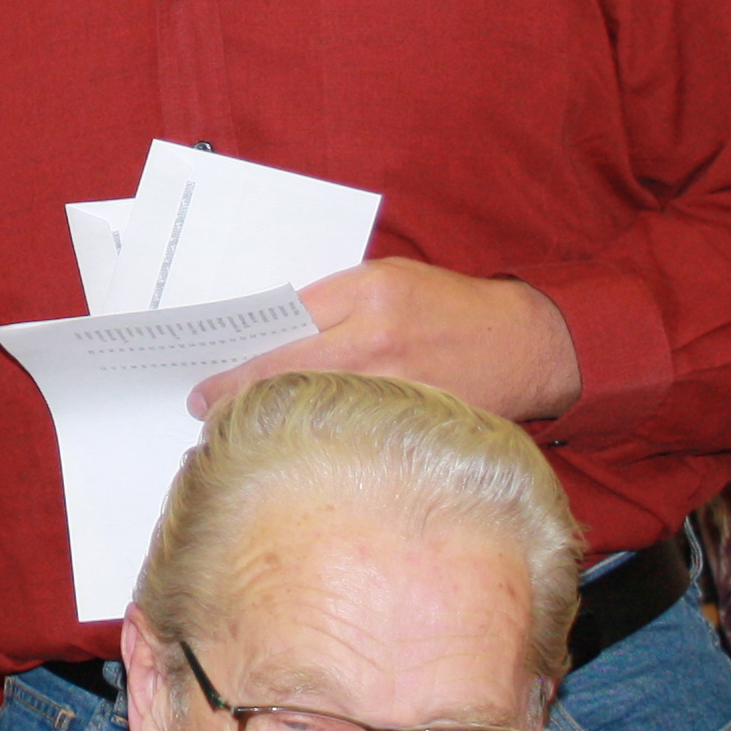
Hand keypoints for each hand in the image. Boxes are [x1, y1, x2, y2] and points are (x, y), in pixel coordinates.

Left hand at [185, 258, 582, 424]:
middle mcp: (378, 340)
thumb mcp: (387, 280)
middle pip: (290, 374)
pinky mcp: (413, 423)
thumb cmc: (448, 306)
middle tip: (206, 412)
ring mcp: (396, 387)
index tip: (206, 383)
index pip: (284, 330)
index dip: (239, 364)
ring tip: (244, 432)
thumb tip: (270, 339)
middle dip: (239, 396)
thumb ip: (330, 305)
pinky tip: (299, 449)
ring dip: (274, 423)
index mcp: (368, 295)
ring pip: (315, 410)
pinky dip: (321, 442)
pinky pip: (353, 434)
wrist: (524, 344)